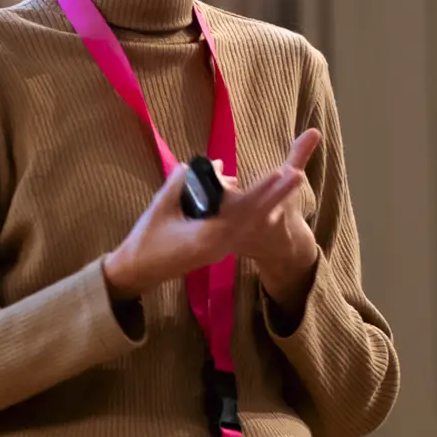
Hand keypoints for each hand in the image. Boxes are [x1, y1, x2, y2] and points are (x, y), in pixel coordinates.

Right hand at [102, 130, 320, 303]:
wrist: (139, 271)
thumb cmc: (146, 240)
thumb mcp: (160, 207)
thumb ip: (181, 183)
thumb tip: (202, 165)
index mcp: (210, 235)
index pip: (244, 210)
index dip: (263, 190)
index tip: (281, 173)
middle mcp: (223, 243)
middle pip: (256, 215)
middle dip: (277, 194)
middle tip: (298, 173)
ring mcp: (222, 246)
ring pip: (251, 219)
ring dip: (267, 199)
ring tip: (288, 176)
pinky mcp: (219, 245)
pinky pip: (240, 223)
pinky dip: (249, 206)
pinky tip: (256, 190)